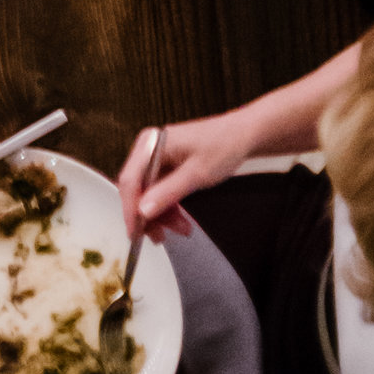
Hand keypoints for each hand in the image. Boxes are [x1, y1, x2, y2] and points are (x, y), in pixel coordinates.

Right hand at [119, 110, 257, 246]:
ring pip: (149, 193)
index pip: (130, 181)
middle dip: (149, 214)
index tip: (136, 234)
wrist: (243, 136)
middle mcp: (148, 149)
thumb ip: (167, 192)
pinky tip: (180, 220)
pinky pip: (160, 190)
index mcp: (150, 144)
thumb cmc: (222, 146)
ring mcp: (157, 157)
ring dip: (161, 214)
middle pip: (137, 188)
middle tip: (160, 237)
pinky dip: (168, 206)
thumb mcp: (196, 174)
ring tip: (182, 229)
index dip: (130, 209)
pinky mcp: (166, 165)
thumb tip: (142, 211)